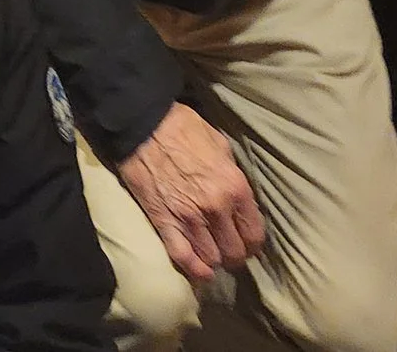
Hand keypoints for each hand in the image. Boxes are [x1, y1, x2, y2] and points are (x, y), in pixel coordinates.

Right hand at [116, 102, 263, 282]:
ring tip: (212, 255)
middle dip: (235, 255)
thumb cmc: (183, 128)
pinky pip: (183, 256)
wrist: (142, 124)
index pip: (254, 233)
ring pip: (211, 258)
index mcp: (235, 187)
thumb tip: (237, 195)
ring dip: (214, 260)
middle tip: (229, 250)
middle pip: (234, 252)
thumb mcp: (220, 145)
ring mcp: (189, 218)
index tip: (247, 242)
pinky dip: (194, 269)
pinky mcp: (164, 221)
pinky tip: (200, 272)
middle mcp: (216, 208)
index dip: (253, 243)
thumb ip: (232, 174)